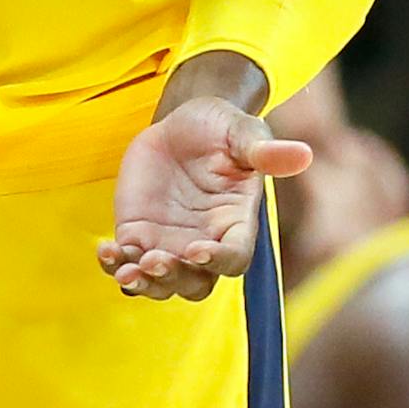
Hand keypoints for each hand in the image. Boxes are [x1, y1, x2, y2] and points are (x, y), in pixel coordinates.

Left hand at [96, 96, 310, 301]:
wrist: (181, 124)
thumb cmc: (220, 128)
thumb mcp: (241, 131)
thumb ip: (264, 150)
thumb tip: (303, 153)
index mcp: (236, 224)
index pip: (234, 258)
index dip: (218, 259)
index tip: (197, 249)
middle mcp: (205, 243)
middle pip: (196, 282)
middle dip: (175, 278)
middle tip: (155, 261)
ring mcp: (170, 243)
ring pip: (162, 281)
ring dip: (144, 281)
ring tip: (125, 269)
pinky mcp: (139, 234)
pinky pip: (128, 260)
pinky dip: (115, 263)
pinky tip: (105, 251)